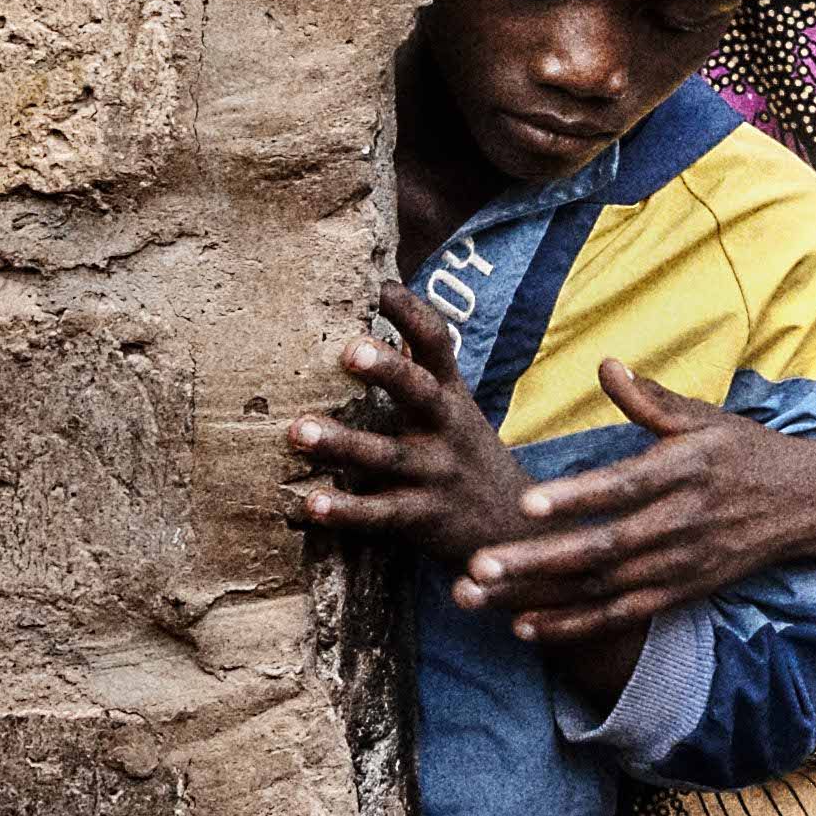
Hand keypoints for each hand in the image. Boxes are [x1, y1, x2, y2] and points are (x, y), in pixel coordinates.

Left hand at [287, 291, 529, 578]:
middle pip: (418, 392)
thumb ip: (421, 369)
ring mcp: (436, 473)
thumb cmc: (466, 455)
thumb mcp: (455, 408)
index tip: (381, 286)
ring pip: (386, 455)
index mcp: (452, 395)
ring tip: (298, 431)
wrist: (516, 528)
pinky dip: (346, 509)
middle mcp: (446, 428)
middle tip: (350, 349)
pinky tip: (312, 503)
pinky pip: (380, 513)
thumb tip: (384, 305)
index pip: (437, 344)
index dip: (412, 314)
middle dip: (388, 370)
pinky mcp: (423, 517)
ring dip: (342, 444)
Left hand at [471, 361, 815, 643]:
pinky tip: (522, 628)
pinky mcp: (678, 595)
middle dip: (534, 560)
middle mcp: (678, 526)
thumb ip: (649, 400)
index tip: (528, 504)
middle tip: (477, 566)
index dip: (575, 498)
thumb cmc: (746, 453)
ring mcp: (678, 568)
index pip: (622, 488)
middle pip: (599, 549)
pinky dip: (571, 626)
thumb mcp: (705, 418)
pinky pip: (617, 617)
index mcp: (682, 472)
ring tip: (476, 597)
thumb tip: (605, 365)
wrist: (808, 505)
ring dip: (536, 597)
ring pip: (597, 589)